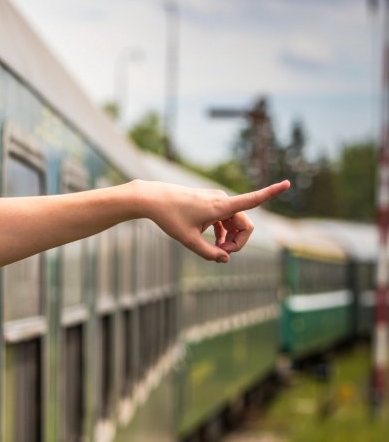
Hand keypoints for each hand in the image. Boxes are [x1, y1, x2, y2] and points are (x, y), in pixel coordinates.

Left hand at [144, 179, 289, 262]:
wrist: (153, 199)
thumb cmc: (169, 218)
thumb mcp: (188, 240)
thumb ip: (209, 253)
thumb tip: (226, 259)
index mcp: (220, 206)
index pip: (252, 199)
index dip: (271, 192)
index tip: (288, 183)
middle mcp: (222, 200)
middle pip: (245, 224)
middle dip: (238, 242)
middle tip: (222, 254)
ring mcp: (216, 200)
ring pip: (235, 223)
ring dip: (230, 238)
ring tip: (216, 250)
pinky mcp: (210, 202)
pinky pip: (226, 219)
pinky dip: (223, 231)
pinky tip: (214, 241)